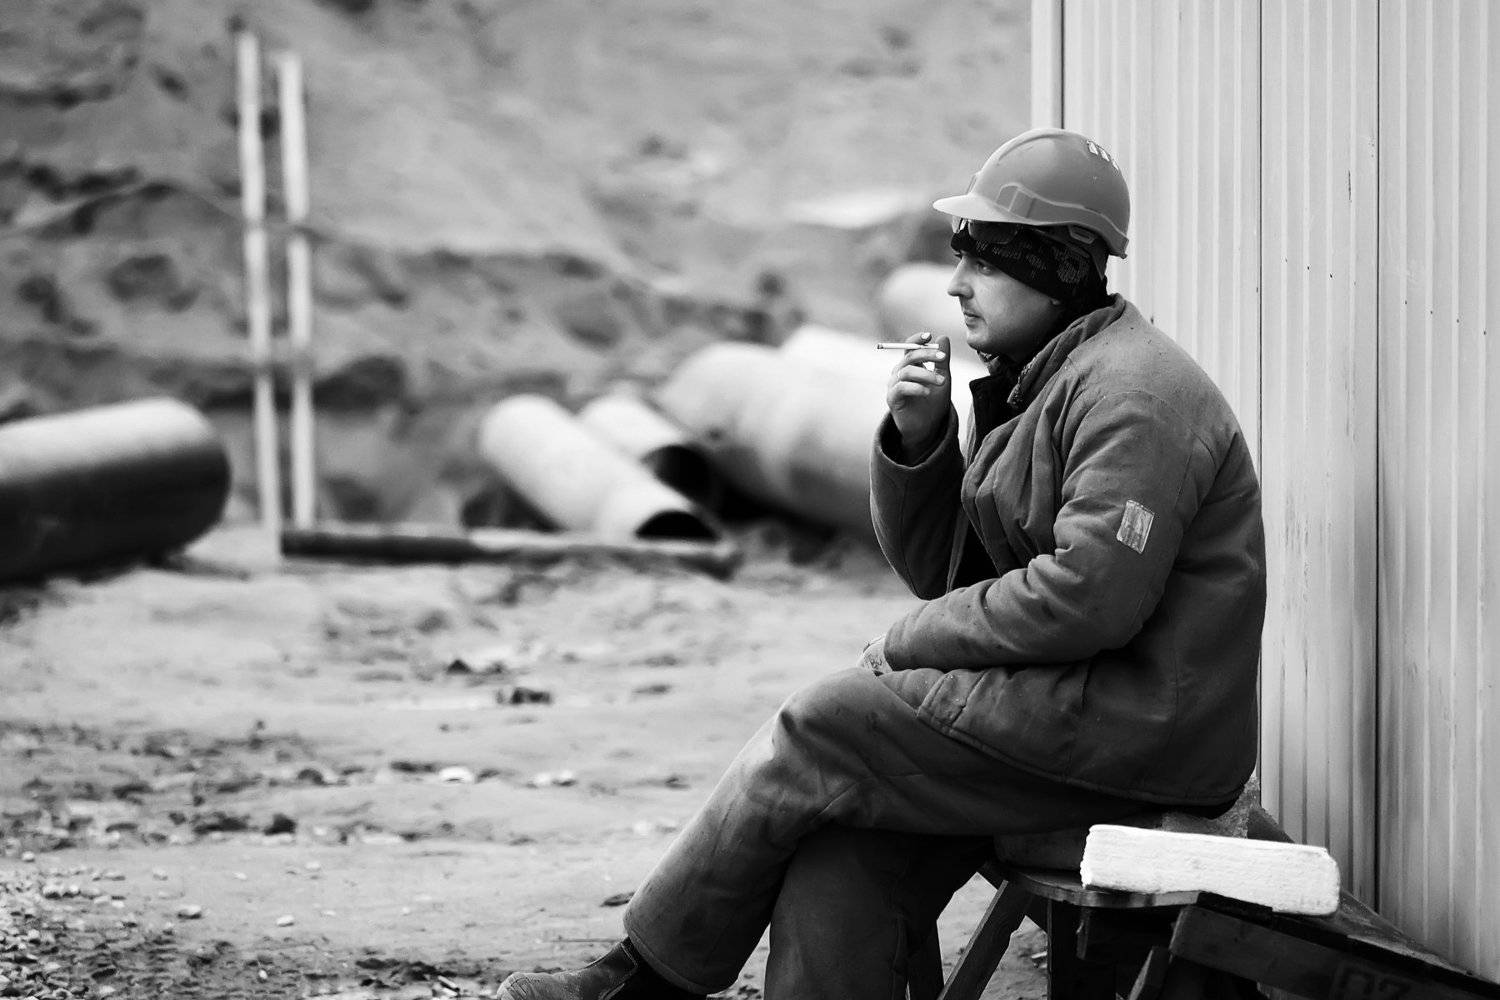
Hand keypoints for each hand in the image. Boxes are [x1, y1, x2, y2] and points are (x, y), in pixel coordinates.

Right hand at [885, 332, 949, 459]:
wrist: (927, 428)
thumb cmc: (933, 403)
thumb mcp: (943, 378)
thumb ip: (942, 360)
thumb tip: (943, 338)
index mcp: (910, 366)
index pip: (909, 347)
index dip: (917, 340)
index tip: (930, 336)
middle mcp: (899, 373)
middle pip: (909, 357)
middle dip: (927, 355)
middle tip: (942, 358)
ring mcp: (894, 386)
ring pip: (907, 372)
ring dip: (926, 374)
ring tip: (941, 382)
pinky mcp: (892, 399)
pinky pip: (901, 388)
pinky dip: (916, 388)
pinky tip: (927, 392)